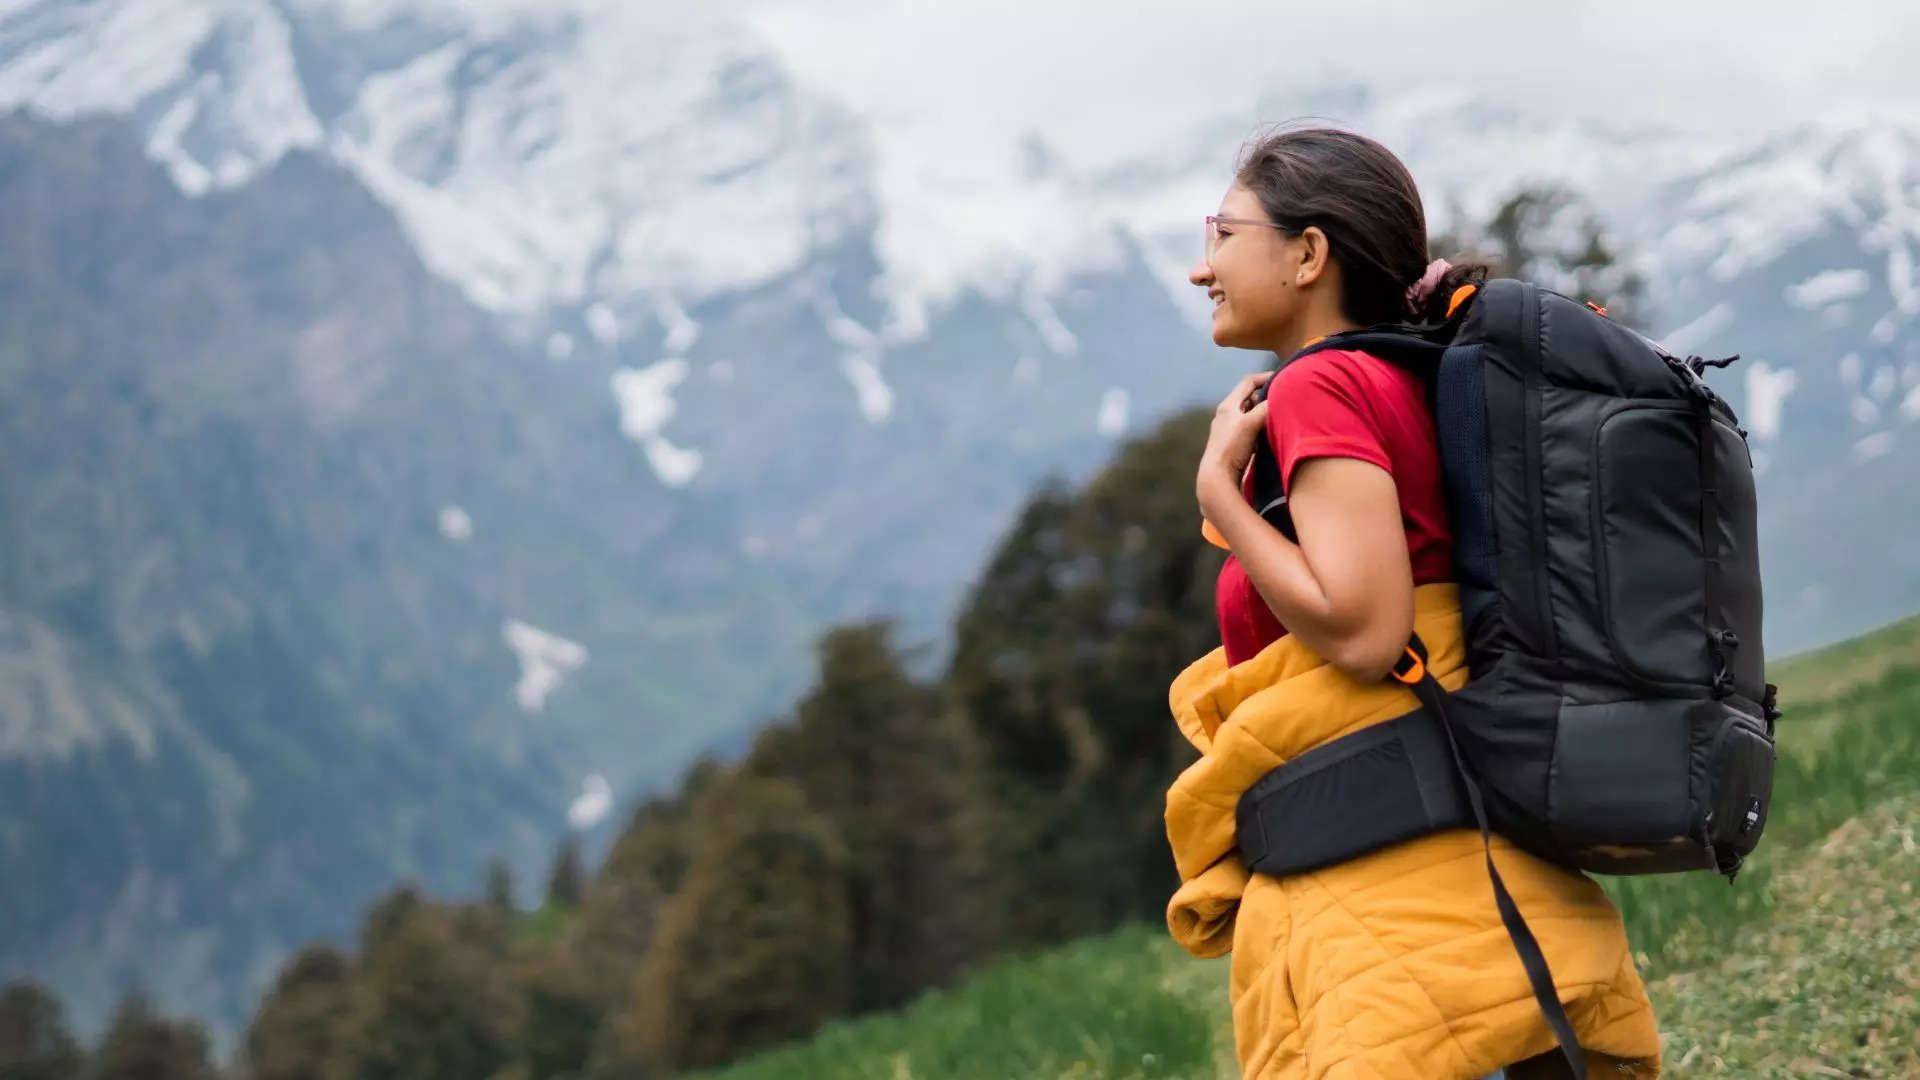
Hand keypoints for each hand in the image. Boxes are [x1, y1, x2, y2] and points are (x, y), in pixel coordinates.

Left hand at [1196, 371, 1271, 512]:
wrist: (1218, 479)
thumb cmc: (1232, 448)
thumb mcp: (1250, 423)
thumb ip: (1265, 408)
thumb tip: (1280, 399)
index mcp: (1228, 405)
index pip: (1248, 382)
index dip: (1266, 377)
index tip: (1283, 378)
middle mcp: (1227, 415)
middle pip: (1251, 397)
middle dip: (1267, 397)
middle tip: (1283, 400)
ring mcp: (1230, 430)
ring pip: (1253, 414)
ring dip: (1266, 414)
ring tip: (1280, 417)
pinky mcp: (1235, 444)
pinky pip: (1253, 429)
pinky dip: (1263, 427)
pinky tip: (1271, 434)